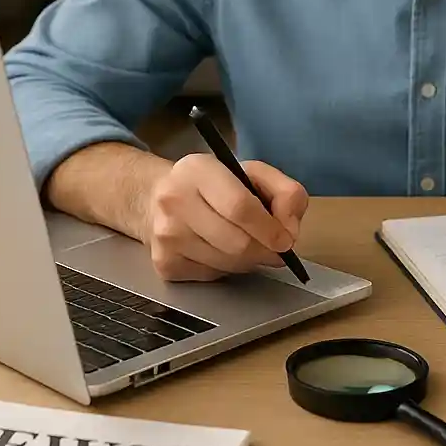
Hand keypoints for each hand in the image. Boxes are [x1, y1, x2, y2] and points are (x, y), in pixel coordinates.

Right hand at [146, 153, 309, 280]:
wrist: (156, 199)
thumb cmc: (212, 185)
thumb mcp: (253, 173)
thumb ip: (285, 192)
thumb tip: (289, 229)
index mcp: (198, 170)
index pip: (240, 207)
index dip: (269, 229)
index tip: (286, 240)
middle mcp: (174, 201)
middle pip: (236, 243)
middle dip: (264, 250)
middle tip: (273, 248)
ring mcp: (166, 235)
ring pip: (227, 264)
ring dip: (248, 261)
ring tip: (246, 244)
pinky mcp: (164, 263)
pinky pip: (212, 275)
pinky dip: (227, 269)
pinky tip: (221, 251)